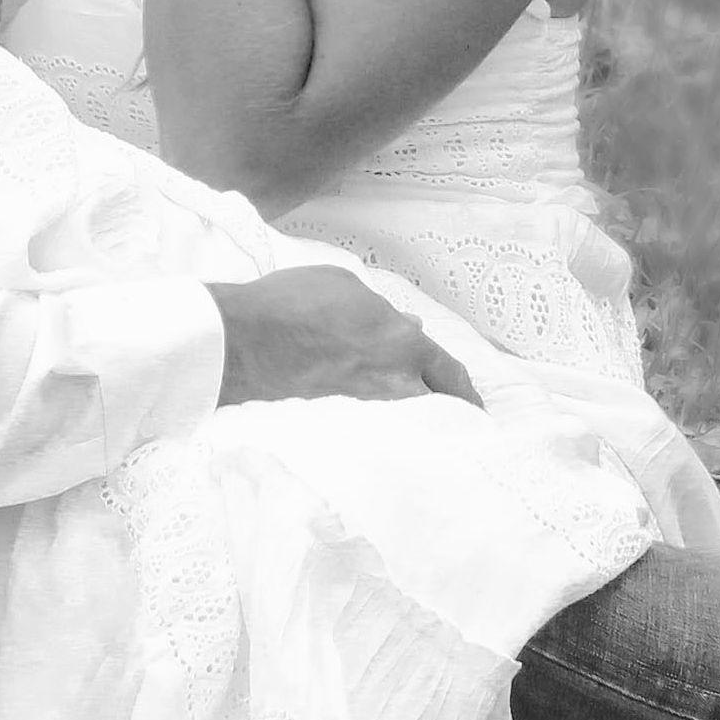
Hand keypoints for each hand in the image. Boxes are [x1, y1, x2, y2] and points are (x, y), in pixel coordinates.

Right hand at [208, 265, 480, 408]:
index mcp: (404, 344)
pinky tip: (376, 432)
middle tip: (458, 429)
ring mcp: (364, 409)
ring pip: (407, 424)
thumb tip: (408, 327)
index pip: (450, 373)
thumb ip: (383, 311)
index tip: (475, 407)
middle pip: (438, 411)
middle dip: (451, 418)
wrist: (244, 343)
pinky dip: (380, 430)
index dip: (466, 392)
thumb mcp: (345, 287)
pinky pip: (371, 429)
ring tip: (420, 432)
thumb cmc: (295, 304)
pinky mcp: (337, 426)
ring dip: (415, 424)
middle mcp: (393, 384)